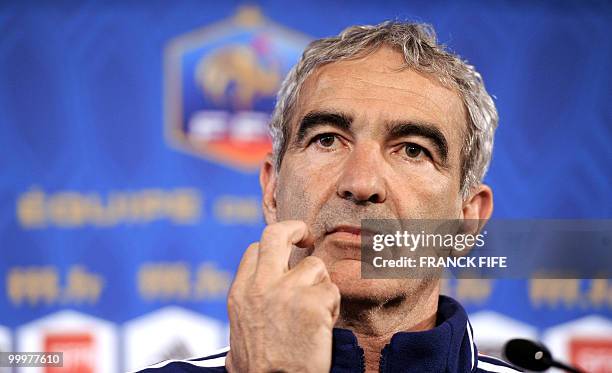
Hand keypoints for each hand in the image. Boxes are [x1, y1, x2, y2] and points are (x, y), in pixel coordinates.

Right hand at [225, 220, 340, 372]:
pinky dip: (332, 308)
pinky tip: (322, 328)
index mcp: (240, 293)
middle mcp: (260, 286)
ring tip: (317, 314)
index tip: (285, 253)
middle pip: (276, 234)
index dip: (272, 248)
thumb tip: (249, 319)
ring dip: (321, 287)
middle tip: (306, 237)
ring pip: (315, 267)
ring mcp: (286, 291)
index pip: (255, 250)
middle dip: (295, 229)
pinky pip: (332, 291)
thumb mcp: (238, 340)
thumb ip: (247, 316)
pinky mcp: (312, 302)